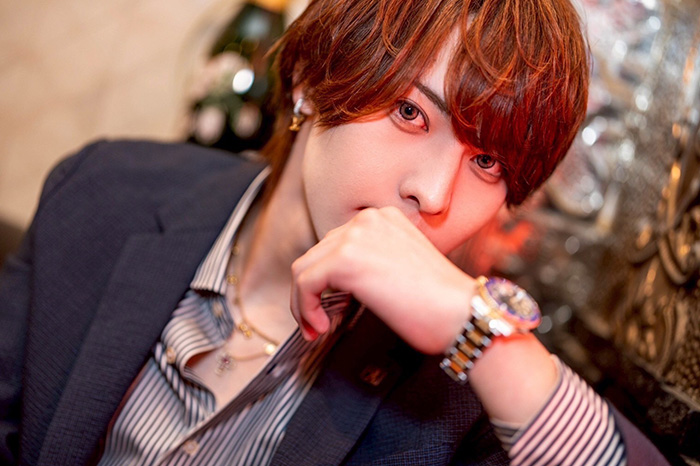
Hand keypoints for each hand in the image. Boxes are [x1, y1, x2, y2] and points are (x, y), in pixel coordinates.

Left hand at [290, 206, 475, 353]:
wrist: (462, 313)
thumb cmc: (441, 303)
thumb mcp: (402, 267)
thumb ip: (372, 263)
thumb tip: (342, 283)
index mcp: (383, 218)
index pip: (336, 244)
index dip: (326, 278)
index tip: (328, 305)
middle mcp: (368, 220)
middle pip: (316, 254)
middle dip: (312, 291)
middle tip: (318, 320)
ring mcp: (355, 237)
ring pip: (304, 269)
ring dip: (303, 303)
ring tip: (316, 326)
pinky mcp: (345, 260)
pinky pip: (304, 283)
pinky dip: (304, 308)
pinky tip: (320, 325)